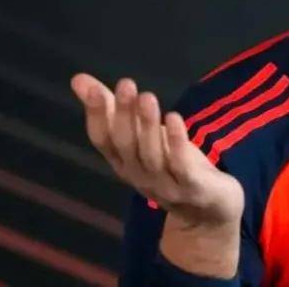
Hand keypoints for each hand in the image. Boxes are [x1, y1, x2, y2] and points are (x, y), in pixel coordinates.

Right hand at [70, 74, 243, 228]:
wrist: (210, 209)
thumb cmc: (171, 164)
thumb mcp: (141, 135)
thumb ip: (111, 108)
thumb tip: (78, 79)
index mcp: (123, 162)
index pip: (102, 140)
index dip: (96, 115)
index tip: (92, 87)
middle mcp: (138, 176)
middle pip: (126, 145)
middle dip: (124, 115)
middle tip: (126, 84)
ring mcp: (165, 185)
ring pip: (152, 155)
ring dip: (148, 126)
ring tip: (148, 97)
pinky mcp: (193, 188)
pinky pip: (181, 166)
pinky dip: (176, 143)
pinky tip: (175, 119)